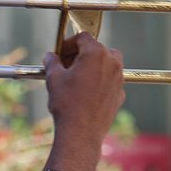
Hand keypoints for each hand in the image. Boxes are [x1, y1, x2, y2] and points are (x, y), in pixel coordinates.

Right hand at [43, 33, 124, 170]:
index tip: (60, 52)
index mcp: (96, 53)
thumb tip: (50, 57)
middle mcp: (112, 62)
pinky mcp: (120, 94)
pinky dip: (98, 81)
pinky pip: (109, 81)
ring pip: (105, 64)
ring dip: (91, 67)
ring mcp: (119, 79)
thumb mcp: (54, 78)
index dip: (68, 43)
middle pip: (96, 49)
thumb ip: (52, 62)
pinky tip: (84, 93)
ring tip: (74, 78)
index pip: (82, 37)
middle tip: (65, 64)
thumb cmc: (67, 104)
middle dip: (80, 54)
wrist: (81, 133)